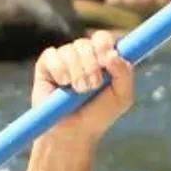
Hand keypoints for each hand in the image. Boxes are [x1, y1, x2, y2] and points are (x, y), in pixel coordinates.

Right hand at [32, 31, 133, 145]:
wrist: (73, 132)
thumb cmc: (98, 114)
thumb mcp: (121, 97)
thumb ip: (125, 74)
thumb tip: (113, 54)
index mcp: (101, 57)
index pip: (102, 38)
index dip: (103, 45)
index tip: (106, 59)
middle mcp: (82, 54)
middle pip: (86, 43)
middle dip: (91, 65)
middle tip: (92, 86)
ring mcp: (64, 58)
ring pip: (70, 50)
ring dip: (77, 72)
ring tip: (78, 91)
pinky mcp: (46, 65)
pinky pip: (52, 56)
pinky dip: (60, 70)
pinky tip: (62, 84)